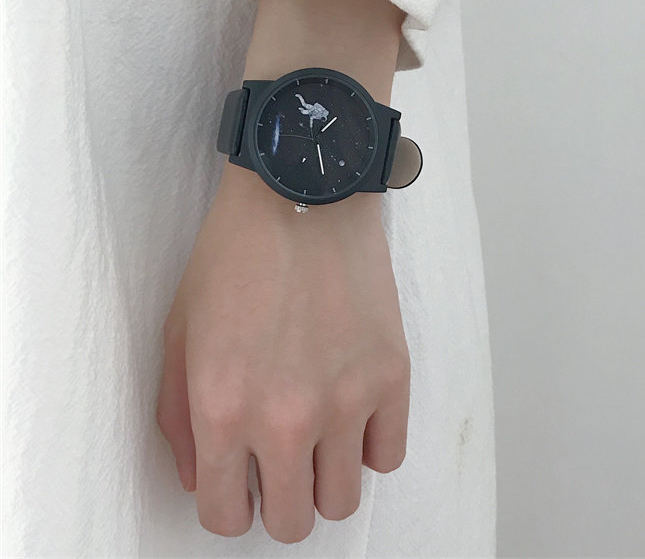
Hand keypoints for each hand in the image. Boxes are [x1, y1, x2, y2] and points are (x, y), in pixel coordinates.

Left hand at [156, 165, 409, 542]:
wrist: (302, 196)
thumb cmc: (236, 254)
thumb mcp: (180, 330)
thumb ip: (178, 418)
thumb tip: (201, 477)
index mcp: (223, 407)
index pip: (226, 515)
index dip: (229, 506)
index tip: (238, 484)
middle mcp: (286, 417)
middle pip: (292, 522)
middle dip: (279, 502)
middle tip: (278, 463)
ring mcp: (347, 399)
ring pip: (343, 501)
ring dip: (325, 480)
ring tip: (318, 438)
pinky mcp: (392, 376)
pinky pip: (388, 455)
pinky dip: (368, 445)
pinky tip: (353, 411)